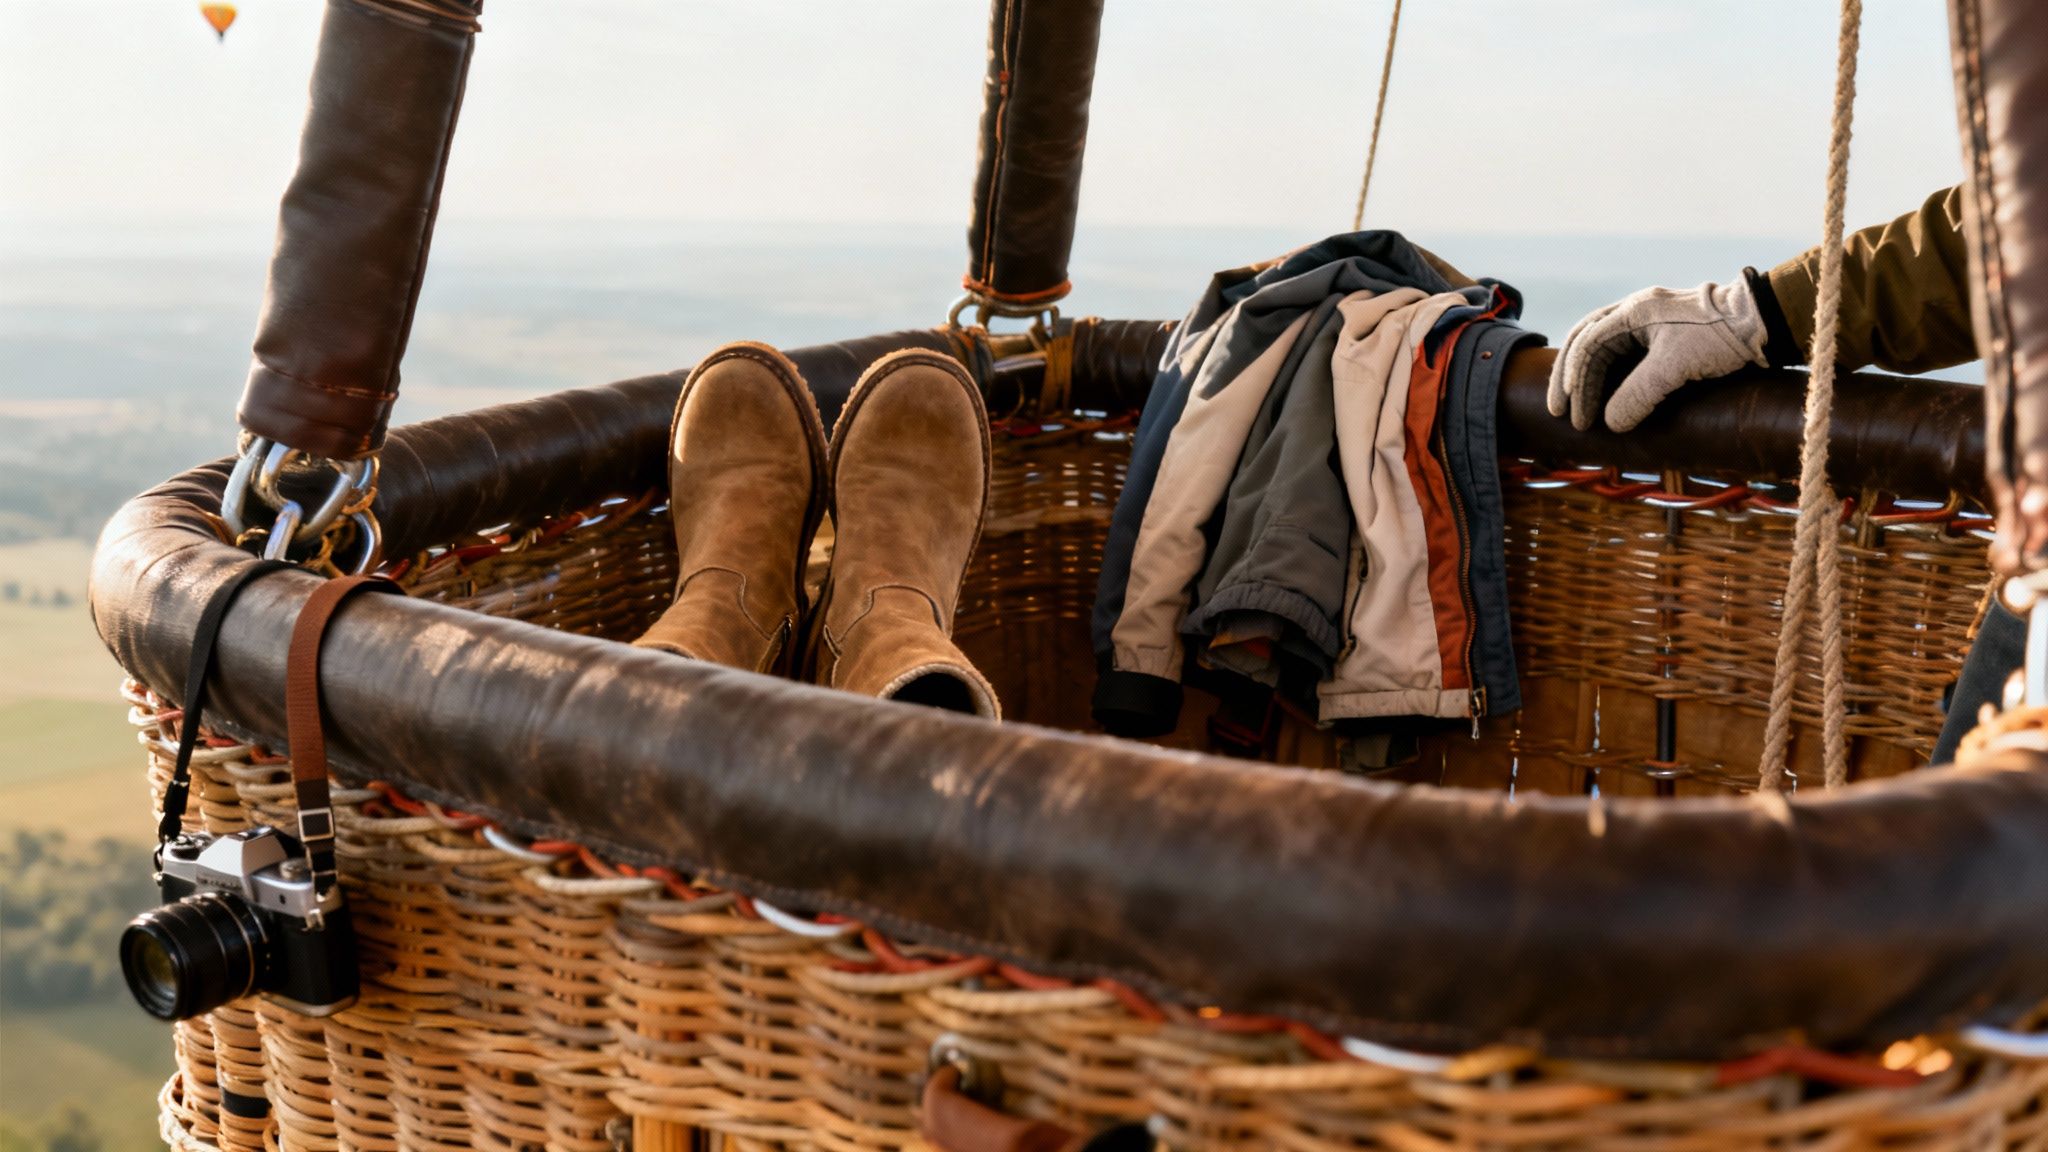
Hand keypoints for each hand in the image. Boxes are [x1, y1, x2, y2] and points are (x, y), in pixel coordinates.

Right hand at [1546, 279, 1769, 431]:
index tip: (1578, 417)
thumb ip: (1638, 394)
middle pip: (1584, 342)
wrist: (1764, 322)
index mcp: (1632, 311)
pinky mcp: (1663, 336)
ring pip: (1600, 347)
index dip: (1576, 383)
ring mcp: (1648, 323)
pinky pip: (1621, 354)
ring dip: (1586, 378)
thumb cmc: (1721, 337)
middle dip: (1569, 379)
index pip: (1588, 345)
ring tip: (1578, 406)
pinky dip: (1606, 375)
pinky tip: (1603, 392)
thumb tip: (1612, 424)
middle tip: (1560, 412)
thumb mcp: (1676, 367)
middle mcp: (1634, 313)